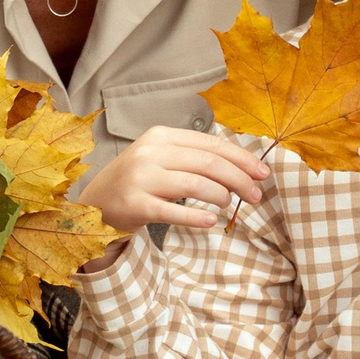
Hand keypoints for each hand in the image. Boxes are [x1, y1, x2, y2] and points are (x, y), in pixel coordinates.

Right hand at [77, 126, 269, 250]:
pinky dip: (195, 217)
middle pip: (207, 162)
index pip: (211, 144)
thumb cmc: (139, 181)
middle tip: (255, 195)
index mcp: (161, 136)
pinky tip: (211, 221)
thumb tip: (243, 167)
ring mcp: (140, 178)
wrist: (96, 203)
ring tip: (231, 204)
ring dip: (221, 195)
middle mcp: (150, 152)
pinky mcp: (134, 204)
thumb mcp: (163, 159)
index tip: (263, 173)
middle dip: (238, 178)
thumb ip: (195, 158)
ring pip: (194, 183)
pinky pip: (172, 210)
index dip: (241, 158)